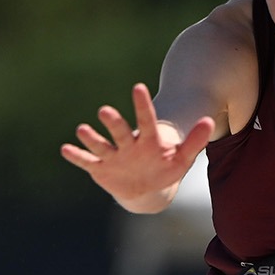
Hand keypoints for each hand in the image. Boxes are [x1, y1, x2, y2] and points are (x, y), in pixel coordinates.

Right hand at [60, 83, 214, 205]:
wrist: (147, 188)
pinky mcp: (100, 168)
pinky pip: (87, 161)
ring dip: (92, 138)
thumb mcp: (183, 158)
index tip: (138, 87)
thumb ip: (194, 141)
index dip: (143, 105)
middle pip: (120, 131)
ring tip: (82, 129)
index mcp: (148, 140)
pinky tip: (65, 149)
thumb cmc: (165, 168)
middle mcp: (128, 144)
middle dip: (113, 123)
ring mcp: (113, 155)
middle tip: (105, 111)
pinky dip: (77, 156)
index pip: (147, 120)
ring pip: (102, 145)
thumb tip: (209, 121)